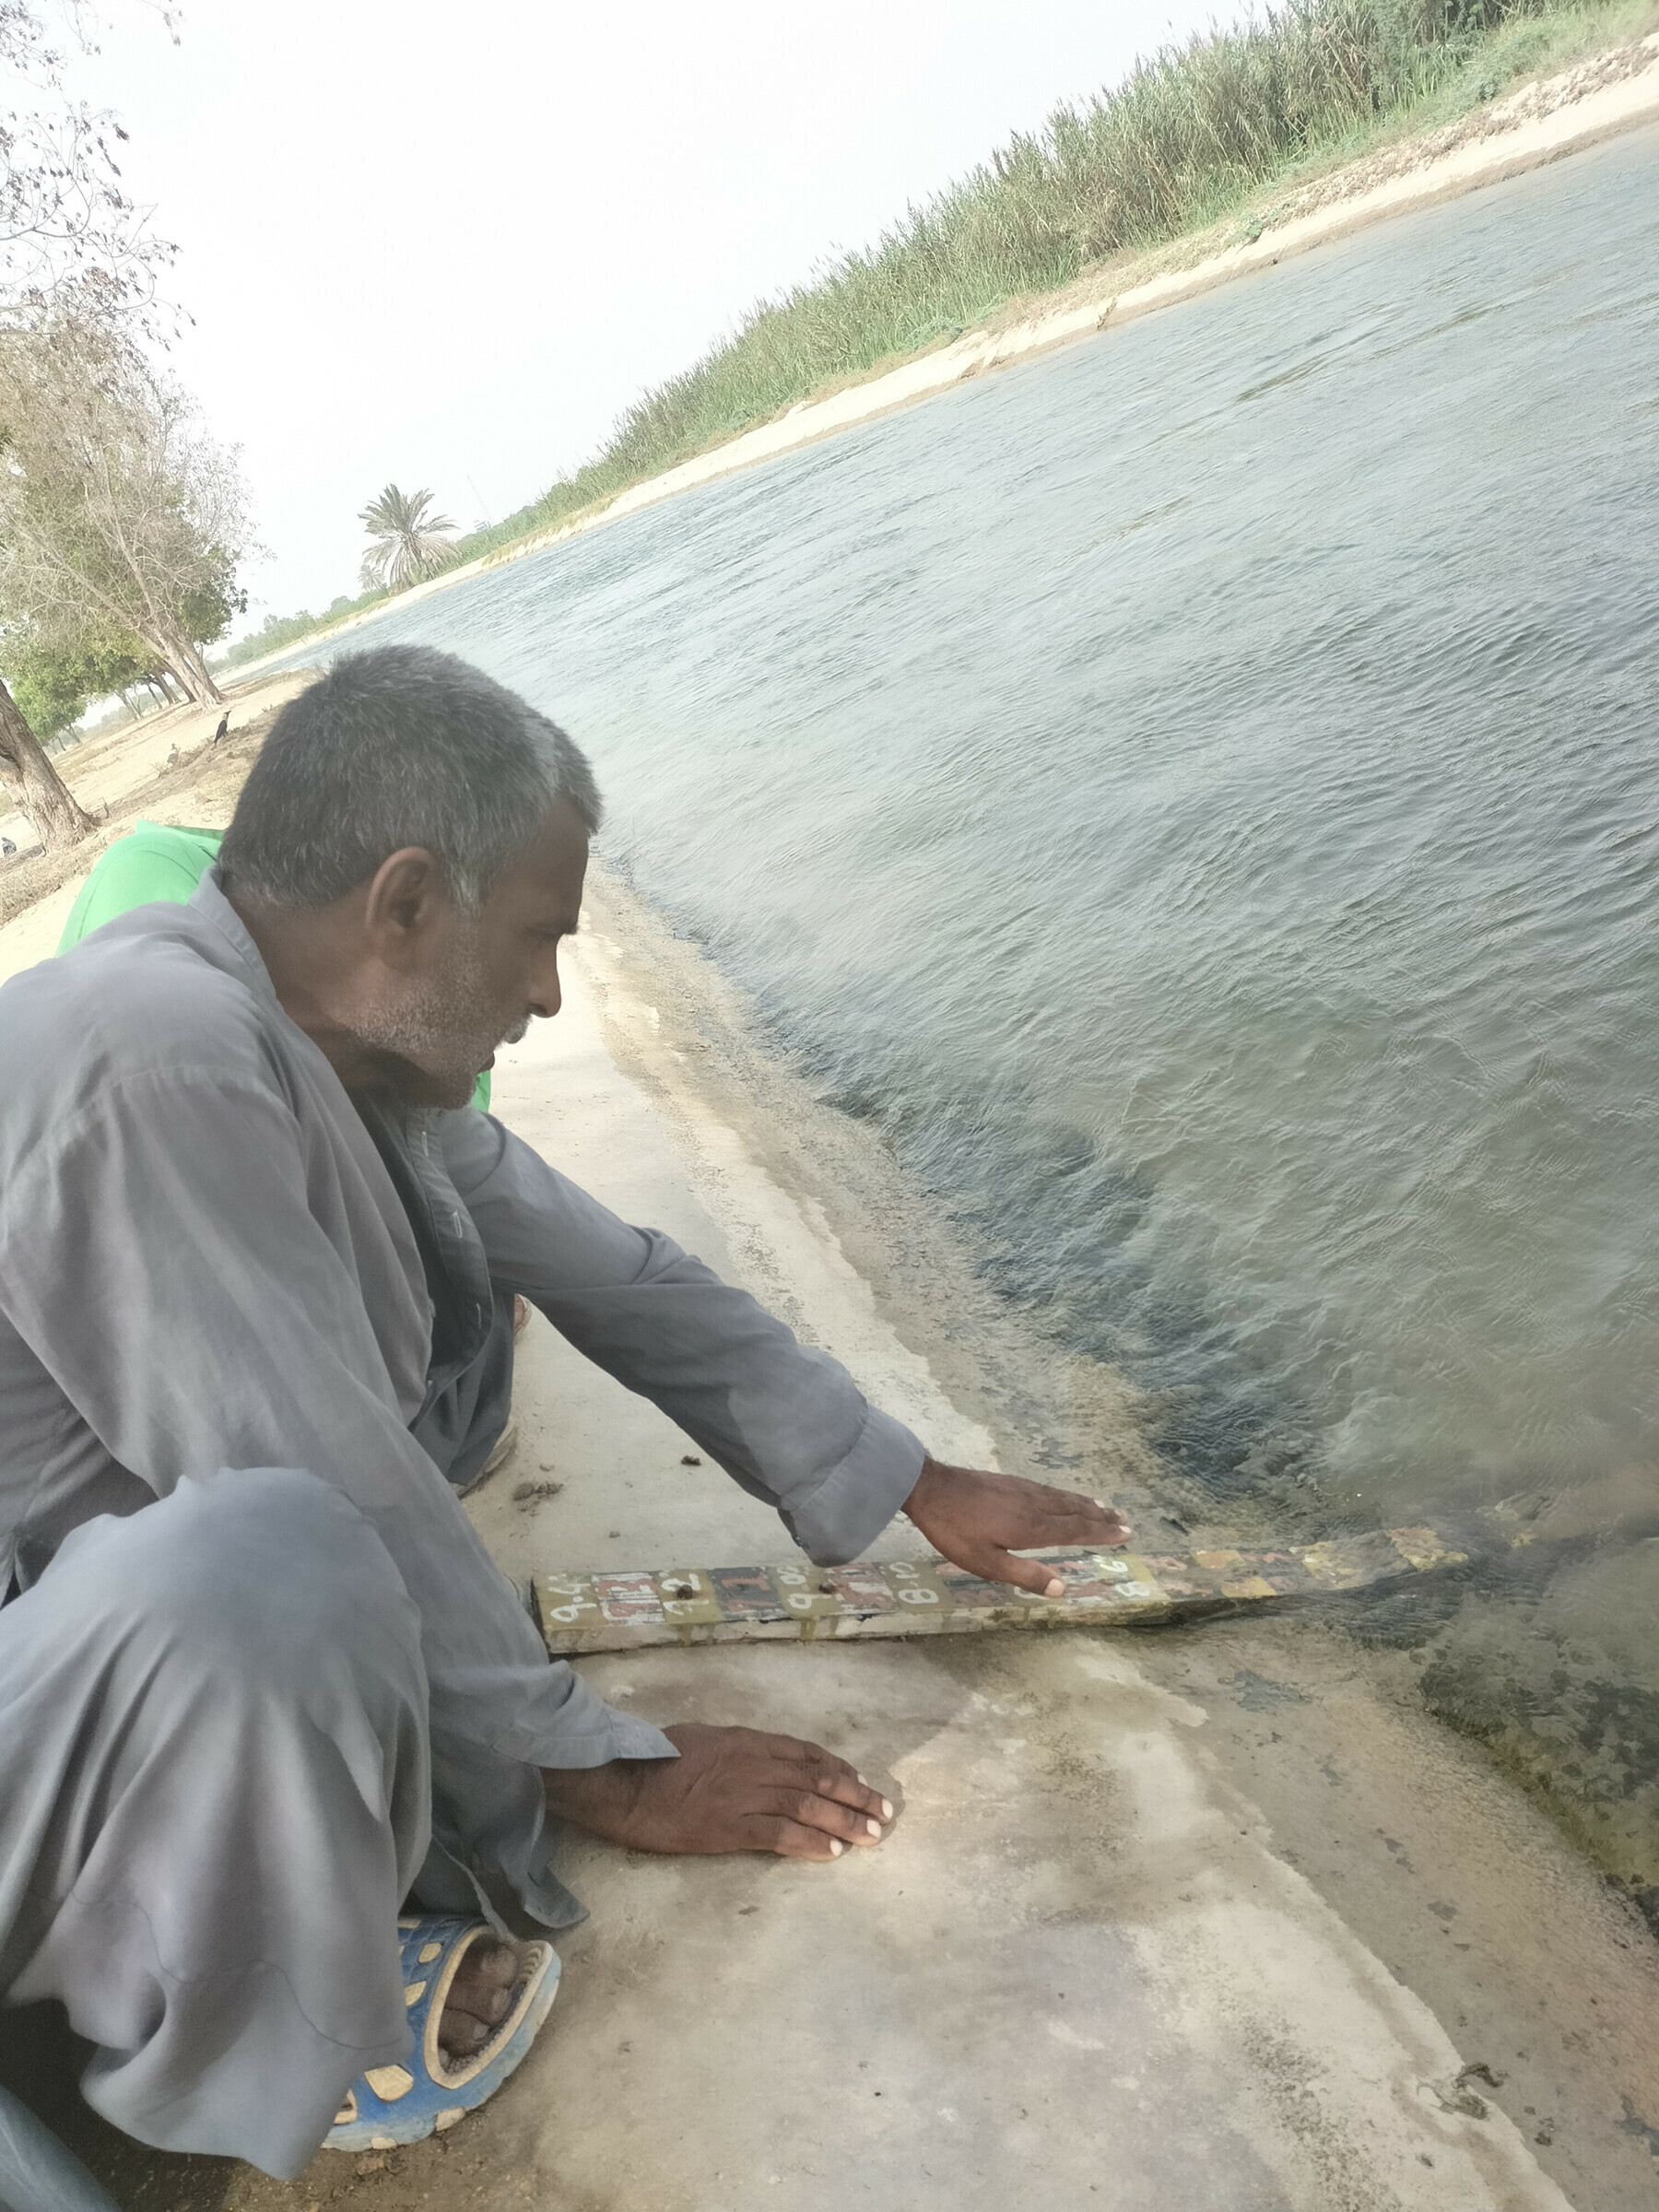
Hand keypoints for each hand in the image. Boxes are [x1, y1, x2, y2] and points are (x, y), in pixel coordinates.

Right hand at [542, 1722, 893, 1860]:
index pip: (805, 1753)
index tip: (859, 1781)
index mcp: (746, 1740)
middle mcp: (752, 1763)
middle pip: (816, 1779)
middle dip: (855, 1795)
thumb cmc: (655, 1758)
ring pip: (806, 1805)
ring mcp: (742, 1795)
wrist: (624, 1784)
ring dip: (844, 1821)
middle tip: (884, 1811)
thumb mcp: (703, 1737)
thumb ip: (737, 1747)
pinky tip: (832, 1852)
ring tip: (871, 1835)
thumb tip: (761, 1757)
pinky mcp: (729, 1828)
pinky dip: (810, 1842)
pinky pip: (779, 1834)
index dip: (838, 1768)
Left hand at [904, 1455, 1131, 1596]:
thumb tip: (1062, 1588)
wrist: (930, 1488)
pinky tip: (1064, 1496)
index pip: (1077, 1530)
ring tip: (1105, 1505)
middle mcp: (1035, 1504)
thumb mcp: (987, 1563)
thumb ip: (1025, 1575)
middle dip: (1101, 1517)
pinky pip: (1050, 1490)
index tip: (1126, 1533)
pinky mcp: (1011, 1482)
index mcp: (1033, 1527)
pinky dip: (1066, 1494)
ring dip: (1087, 1503)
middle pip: (1076, 1510)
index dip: (1102, 1533)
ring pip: (1063, 1497)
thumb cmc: (956, 1531)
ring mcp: (1023, 1489)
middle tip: (1125, 1519)